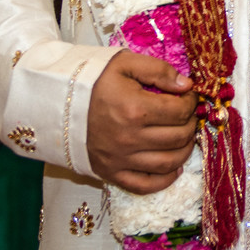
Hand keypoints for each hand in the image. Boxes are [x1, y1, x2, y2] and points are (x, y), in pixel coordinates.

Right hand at [86, 52, 196, 194]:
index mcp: (134, 109)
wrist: (58, 104)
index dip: (190, 102)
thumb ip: (159, 70)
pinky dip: (165, 180)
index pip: (180, 111)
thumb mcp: (125, 63)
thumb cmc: (94, 82)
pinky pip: (146, 185)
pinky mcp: (111, 173)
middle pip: (178, 137)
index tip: (187, 96)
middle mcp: (129, 138)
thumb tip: (187, 85)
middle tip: (186, 115)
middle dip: (189, 124)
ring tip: (183, 137)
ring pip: (168, 163)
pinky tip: (173, 167)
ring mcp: (120, 159)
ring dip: (184, 150)